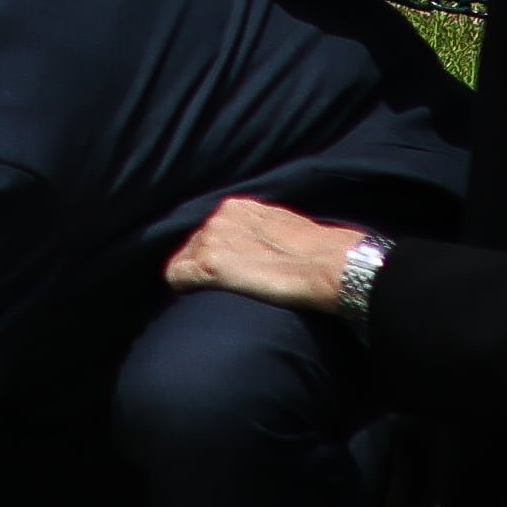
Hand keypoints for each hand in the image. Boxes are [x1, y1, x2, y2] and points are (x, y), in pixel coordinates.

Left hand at [163, 196, 366, 309]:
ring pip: (183, 260)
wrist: (330, 265)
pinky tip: (197, 299)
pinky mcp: (208, 265)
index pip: (210, 231)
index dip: (217, 254)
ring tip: (216, 295)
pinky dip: (182, 289)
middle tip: (223, 287)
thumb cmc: (318, 251)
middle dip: (202, 265)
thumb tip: (254, 248)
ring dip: (195, 278)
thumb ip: (260, 231)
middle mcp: (220, 217)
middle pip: (193, 245)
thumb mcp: (284, 227)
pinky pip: (176, 277)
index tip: (229, 271)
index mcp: (238, 207)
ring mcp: (212, 239)